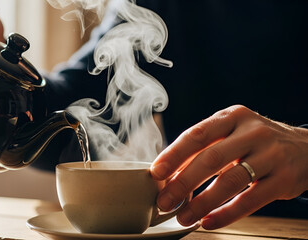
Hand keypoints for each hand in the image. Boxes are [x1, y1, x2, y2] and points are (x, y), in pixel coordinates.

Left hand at [151, 105, 307, 228]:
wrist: (304, 148)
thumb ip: (204, 148)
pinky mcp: (283, 179)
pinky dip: (226, 214)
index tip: (156, 173)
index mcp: (232, 117)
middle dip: (183, 183)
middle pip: (211, 158)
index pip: (197, 134)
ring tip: (183, 217)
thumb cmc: (255, 141)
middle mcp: (252, 132)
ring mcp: (270, 155)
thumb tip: (169, 173)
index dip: (174, 154)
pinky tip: (208, 221)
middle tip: (164, 201)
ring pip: (230, 181)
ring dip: (202, 203)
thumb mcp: (232, 132)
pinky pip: (250, 200)